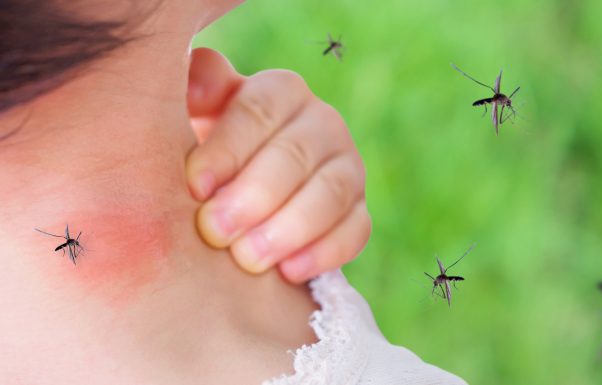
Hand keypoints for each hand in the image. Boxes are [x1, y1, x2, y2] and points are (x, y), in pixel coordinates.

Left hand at [185, 48, 370, 282]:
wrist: (242, 197)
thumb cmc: (211, 155)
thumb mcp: (196, 117)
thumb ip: (196, 91)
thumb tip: (196, 80)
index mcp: (280, 92)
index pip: (258, 110)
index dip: (227, 149)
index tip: (194, 186)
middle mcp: (322, 123)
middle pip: (295, 154)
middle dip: (254, 196)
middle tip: (214, 231)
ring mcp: (347, 168)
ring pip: (331, 193)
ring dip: (289, 228)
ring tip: (248, 260)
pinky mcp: (358, 211)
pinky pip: (355, 230)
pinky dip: (324, 252)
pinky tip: (288, 272)